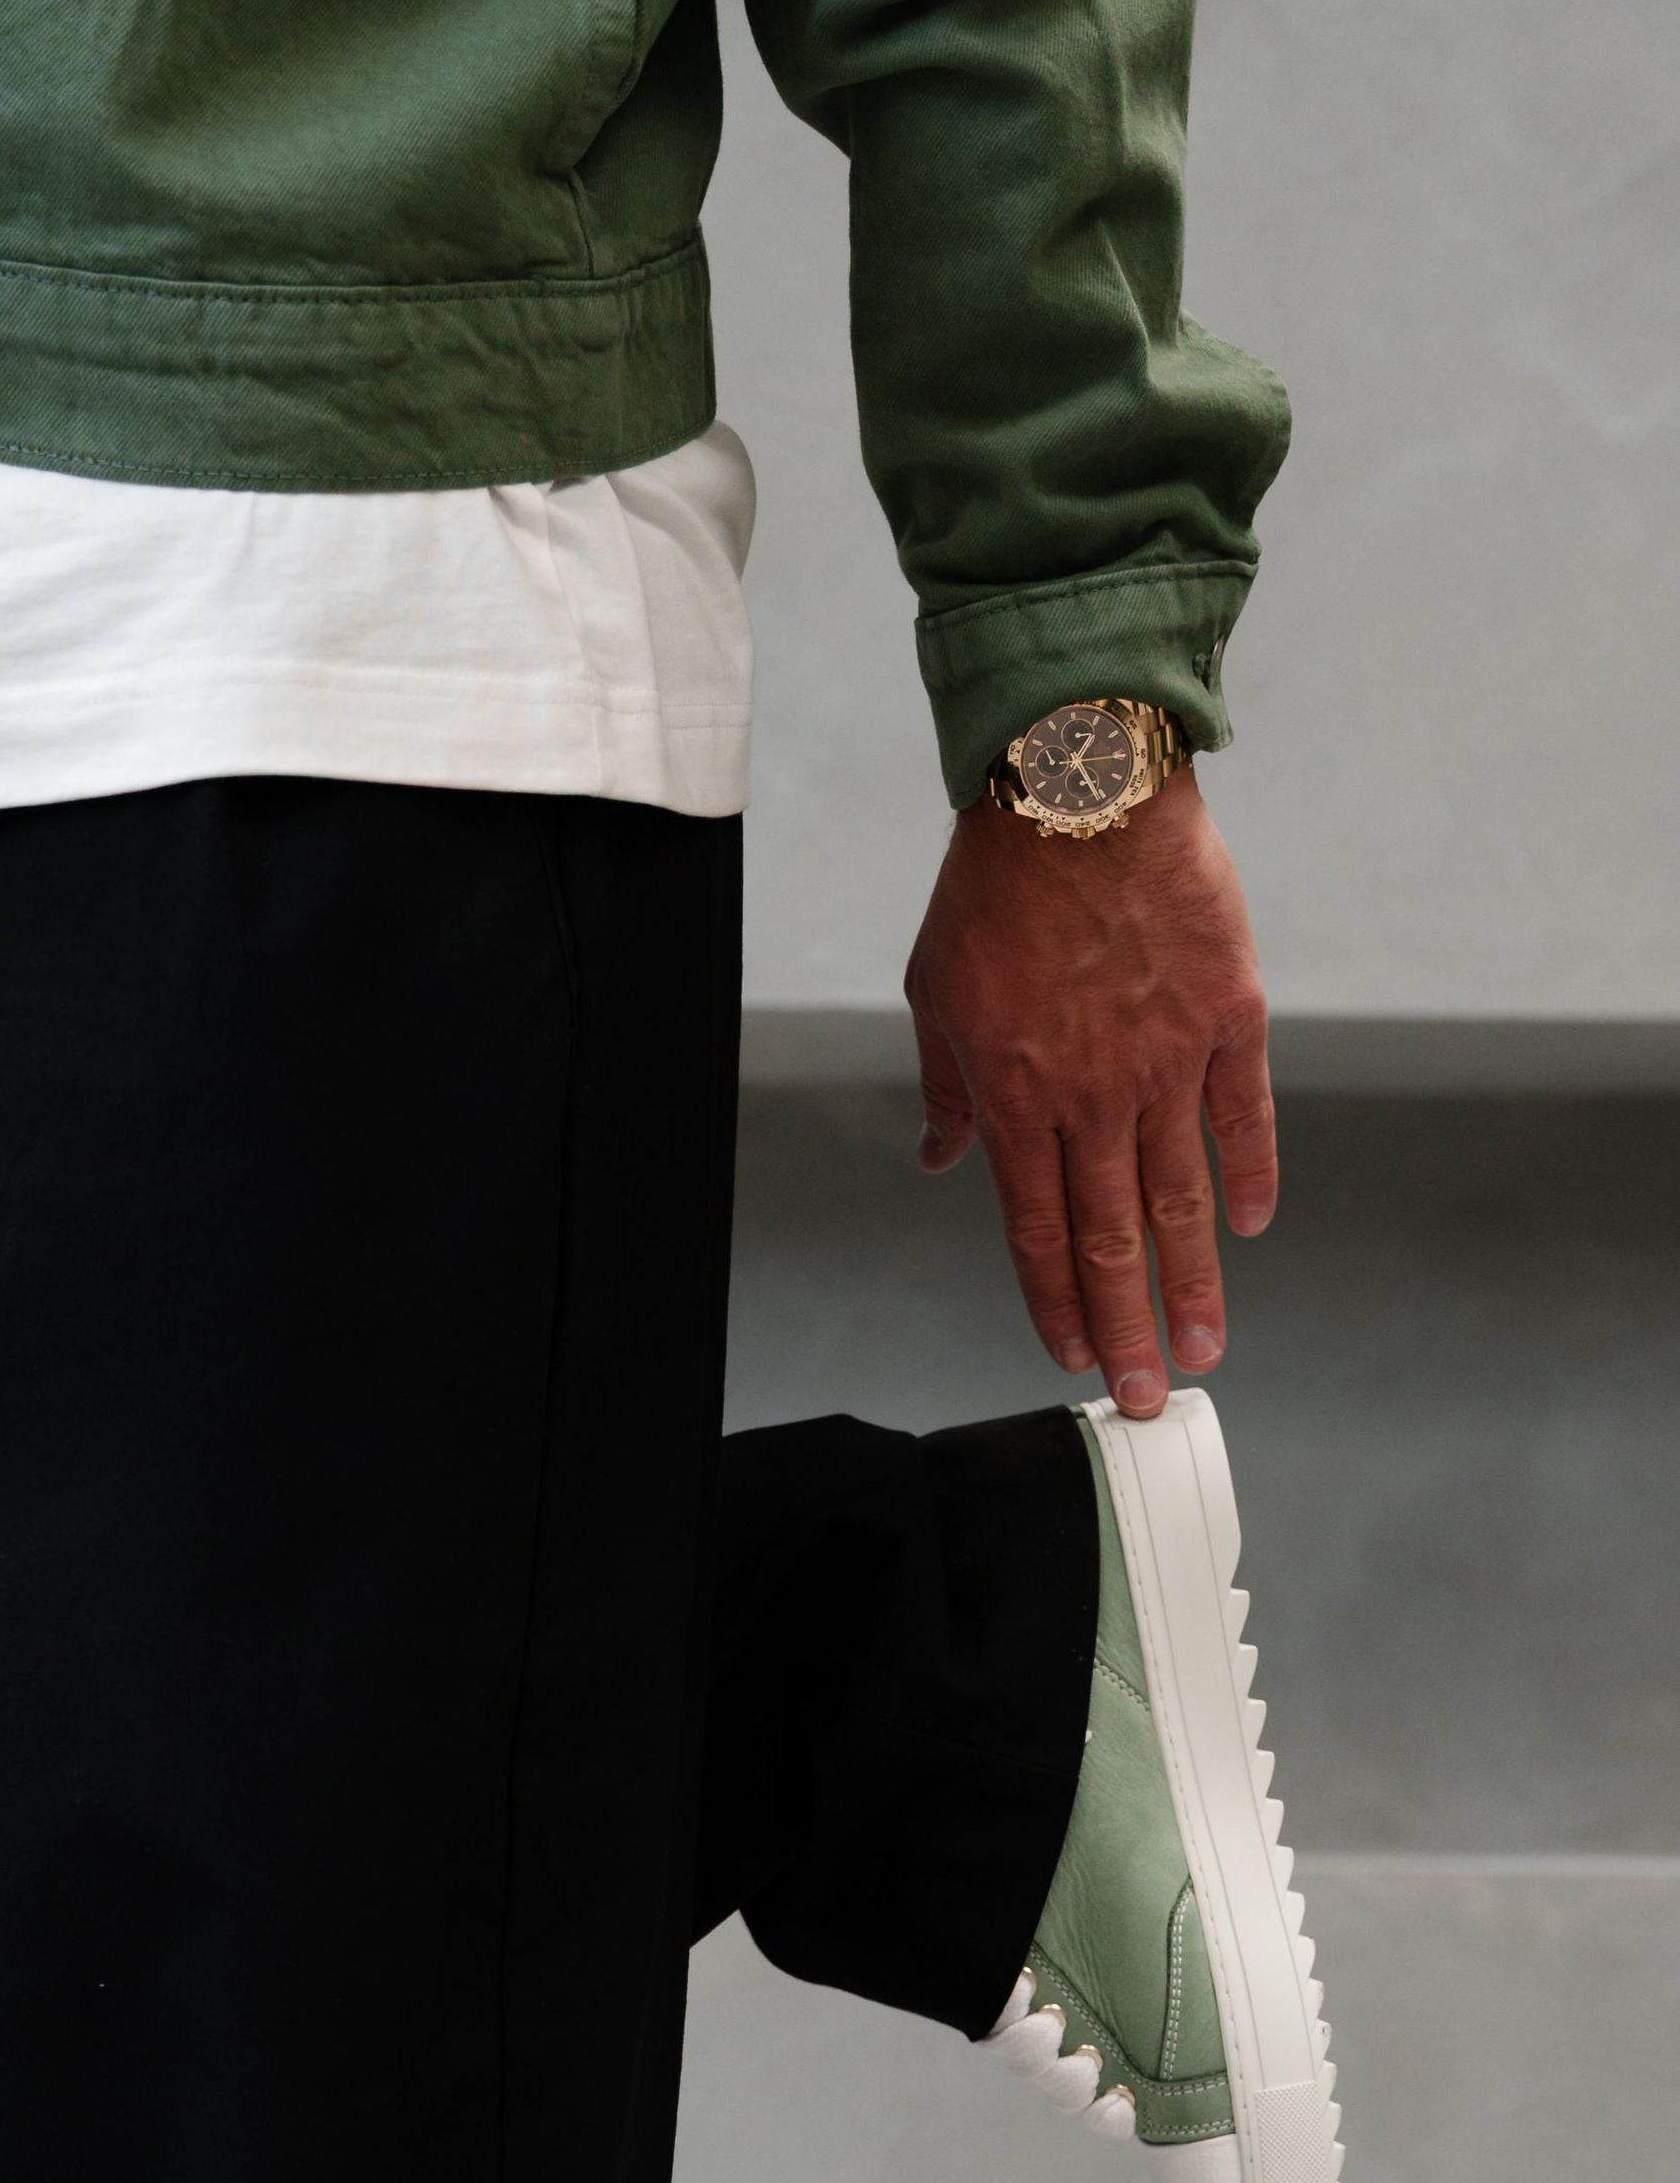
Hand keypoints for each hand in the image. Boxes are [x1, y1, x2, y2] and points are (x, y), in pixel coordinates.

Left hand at [904, 767, 1275, 1418]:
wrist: (1079, 786)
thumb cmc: (997, 887)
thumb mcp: (937, 991)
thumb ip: (948, 1087)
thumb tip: (942, 1155)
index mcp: (1015, 1098)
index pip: (1036, 1230)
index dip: (1054, 1303)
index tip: (1070, 1360)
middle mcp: (1093, 1095)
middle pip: (1113, 1238)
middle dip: (1127, 1329)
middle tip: (1148, 1396)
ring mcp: (1167, 1058)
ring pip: (1181, 1197)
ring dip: (1192, 1283)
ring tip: (1205, 1348)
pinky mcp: (1228, 1013)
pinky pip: (1242, 1114)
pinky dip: (1247, 1175)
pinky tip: (1246, 1229)